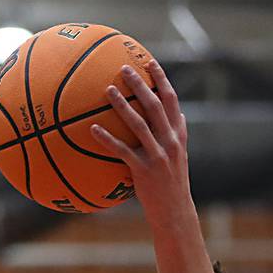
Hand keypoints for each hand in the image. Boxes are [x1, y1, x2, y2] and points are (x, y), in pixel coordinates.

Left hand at [90, 59, 191, 223]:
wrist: (174, 211)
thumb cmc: (173, 183)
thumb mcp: (180, 156)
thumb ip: (177, 134)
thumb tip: (178, 114)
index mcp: (178, 134)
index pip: (171, 100)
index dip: (161, 80)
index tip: (150, 62)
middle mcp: (170, 141)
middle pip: (155, 105)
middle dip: (141, 84)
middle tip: (124, 68)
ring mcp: (157, 155)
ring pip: (139, 124)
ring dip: (123, 105)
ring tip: (109, 90)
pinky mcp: (143, 169)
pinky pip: (122, 150)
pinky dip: (107, 139)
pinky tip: (92, 130)